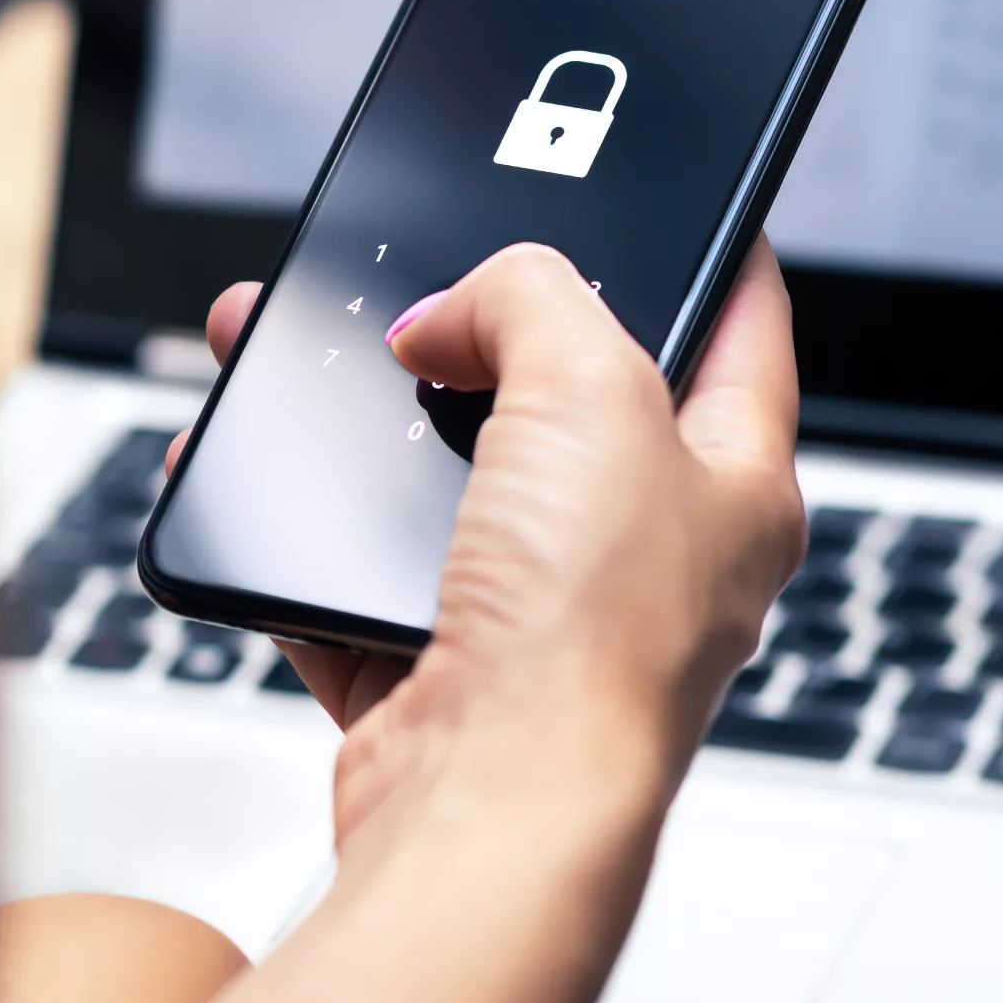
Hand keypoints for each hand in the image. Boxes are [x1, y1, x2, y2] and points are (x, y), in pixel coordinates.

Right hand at [169, 240, 803, 865]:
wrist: (486, 811)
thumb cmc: (588, 642)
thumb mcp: (591, 387)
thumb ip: (530, 297)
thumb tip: (452, 312)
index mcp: (734, 484)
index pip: (742, 327)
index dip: (706, 246)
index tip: (663, 192)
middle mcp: (646, 554)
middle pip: (560, 398)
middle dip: (474, 330)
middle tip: (423, 283)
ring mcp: (538, 617)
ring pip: (444, 481)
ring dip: (368, 421)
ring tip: (298, 359)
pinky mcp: (436, 668)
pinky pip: (356, 575)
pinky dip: (301, 529)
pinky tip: (260, 478)